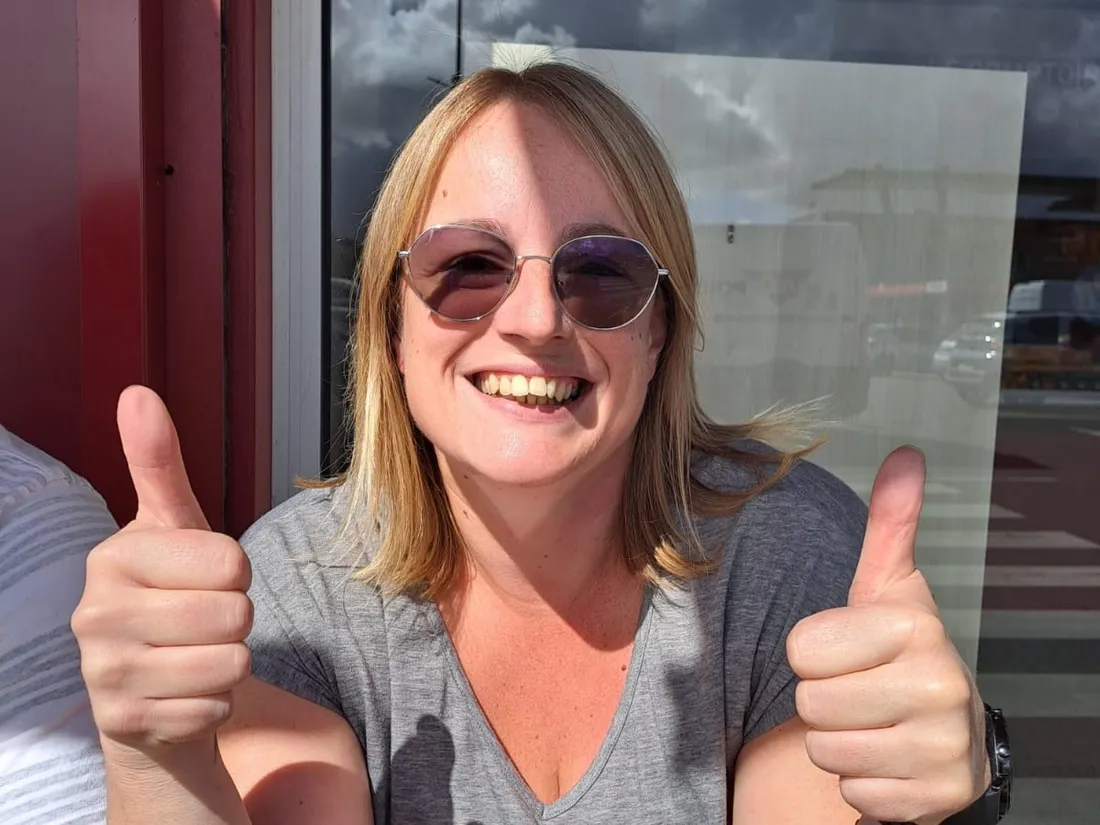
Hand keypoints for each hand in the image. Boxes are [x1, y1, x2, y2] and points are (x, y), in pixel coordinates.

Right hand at [71, 386, 252, 754]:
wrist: (145, 688)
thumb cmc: (171, 594)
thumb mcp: (171, 527)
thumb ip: (158, 464)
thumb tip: (138, 393)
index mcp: (114, 558)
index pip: (230, 562)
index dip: (236, 572)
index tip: (206, 577)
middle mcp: (96, 615)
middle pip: (234, 614)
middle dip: (236, 620)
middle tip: (203, 621)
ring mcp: (104, 674)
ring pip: (229, 665)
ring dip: (229, 663)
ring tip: (195, 654)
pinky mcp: (123, 724)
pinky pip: (215, 709)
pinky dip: (213, 703)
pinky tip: (182, 692)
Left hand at [787, 447, 989, 824]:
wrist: (942, 727)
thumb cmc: (894, 649)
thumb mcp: (888, 585)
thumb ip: (891, 523)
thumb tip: (905, 454)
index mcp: (917, 627)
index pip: (802, 648)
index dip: (811, 652)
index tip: (844, 650)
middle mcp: (941, 687)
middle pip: (810, 703)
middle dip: (822, 698)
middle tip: (857, 688)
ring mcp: (943, 749)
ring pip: (826, 751)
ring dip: (837, 741)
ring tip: (870, 722)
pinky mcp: (936, 801)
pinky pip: (852, 794)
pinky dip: (860, 782)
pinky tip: (886, 758)